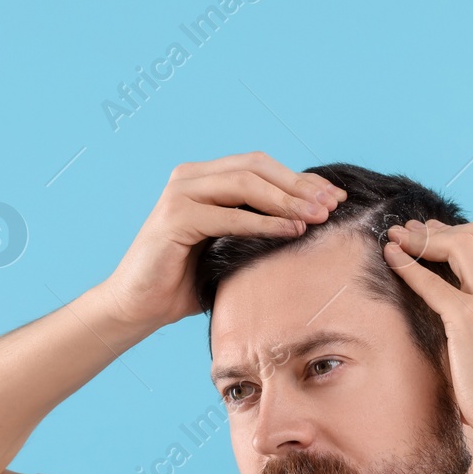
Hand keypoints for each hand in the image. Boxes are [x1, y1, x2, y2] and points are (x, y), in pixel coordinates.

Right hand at [100, 152, 347, 328]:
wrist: (138, 306)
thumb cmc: (185, 281)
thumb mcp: (229, 247)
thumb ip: (257, 227)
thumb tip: (312, 220)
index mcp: (204, 178)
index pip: (261, 167)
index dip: (300, 179)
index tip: (334, 197)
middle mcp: (190, 177)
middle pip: (257, 167)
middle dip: (299, 186)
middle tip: (332, 205)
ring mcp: (180, 194)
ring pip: (245, 184)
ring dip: (287, 200)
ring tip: (318, 217)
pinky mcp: (174, 217)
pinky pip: (229, 216)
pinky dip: (264, 222)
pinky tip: (292, 230)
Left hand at [382, 219, 472, 445]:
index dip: (467, 247)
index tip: (443, 248)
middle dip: (445, 229)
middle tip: (419, 233)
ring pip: (460, 244)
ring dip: (425, 238)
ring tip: (400, 238)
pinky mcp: (468, 320)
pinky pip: (431, 282)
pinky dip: (407, 265)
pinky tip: (391, 257)